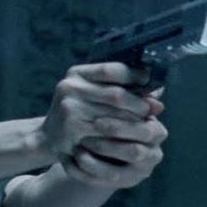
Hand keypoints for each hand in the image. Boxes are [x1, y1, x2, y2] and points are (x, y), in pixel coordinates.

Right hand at [38, 62, 167, 188]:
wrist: (49, 137)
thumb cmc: (77, 112)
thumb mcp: (91, 93)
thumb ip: (120, 88)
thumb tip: (158, 92)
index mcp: (76, 73)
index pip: (112, 69)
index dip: (134, 75)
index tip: (149, 82)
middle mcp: (70, 87)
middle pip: (116, 94)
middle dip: (139, 103)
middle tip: (153, 109)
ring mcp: (70, 108)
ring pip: (114, 115)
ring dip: (134, 120)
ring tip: (146, 123)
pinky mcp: (73, 129)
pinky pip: (107, 132)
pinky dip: (123, 134)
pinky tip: (133, 136)